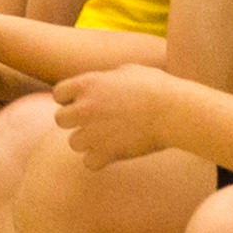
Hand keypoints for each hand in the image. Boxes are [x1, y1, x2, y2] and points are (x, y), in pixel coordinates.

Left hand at [50, 66, 177, 170]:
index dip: (70, 99)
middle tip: (95, 121)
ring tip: (109, 136)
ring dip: (88, 141)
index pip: (58, 93)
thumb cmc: (156, 86)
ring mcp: (94, 132)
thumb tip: (101, 82)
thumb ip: (106, 78)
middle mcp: (85, 108)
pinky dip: (99, 160)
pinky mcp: (107, 152)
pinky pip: (89, 162)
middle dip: (75, 121)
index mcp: (88, 84)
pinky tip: (113, 151)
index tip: (84, 101)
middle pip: (60, 120)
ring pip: (74, 142)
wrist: (173, 110)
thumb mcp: (127, 70)